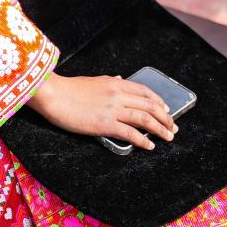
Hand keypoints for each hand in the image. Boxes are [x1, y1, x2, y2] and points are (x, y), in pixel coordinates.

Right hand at [28, 72, 176, 150]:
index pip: (145, 92)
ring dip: (160, 129)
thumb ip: (110, 81)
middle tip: (172, 127)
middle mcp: (118, 94)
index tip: (167, 110)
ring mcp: (113, 109)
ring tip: (168, 137)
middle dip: (165, 117)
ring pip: (145, 119)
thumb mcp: (93, 80)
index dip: (159, 101)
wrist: (54, 95)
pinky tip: (149, 146)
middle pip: (150, 105)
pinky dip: (143, 140)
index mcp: (115, 83)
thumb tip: (121, 79)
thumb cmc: (70, 89)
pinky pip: (130, 133)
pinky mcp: (105, 124)